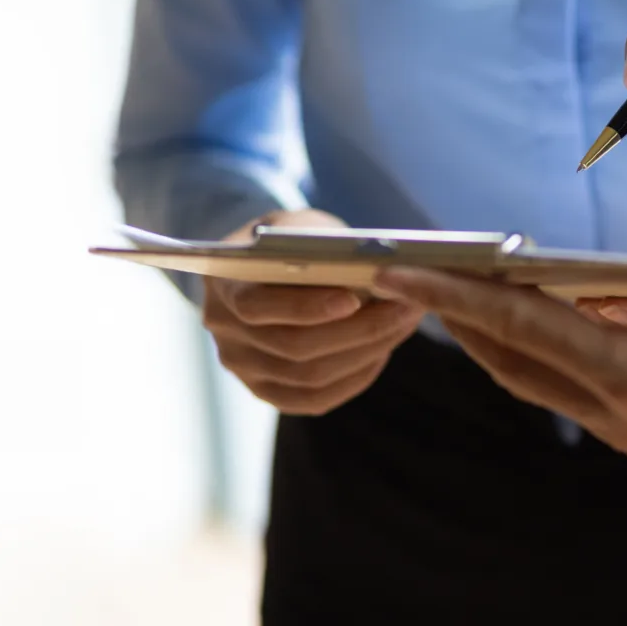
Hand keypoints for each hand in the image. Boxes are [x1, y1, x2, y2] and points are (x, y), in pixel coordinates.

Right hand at [202, 209, 424, 414]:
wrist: (267, 264)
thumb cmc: (290, 238)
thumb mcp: (299, 226)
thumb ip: (318, 245)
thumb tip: (369, 272)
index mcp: (221, 283)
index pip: (257, 306)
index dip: (305, 307)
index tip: (354, 298)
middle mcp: (223, 332)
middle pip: (292, 347)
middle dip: (357, 330)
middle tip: (405, 308)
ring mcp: (242, 367)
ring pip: (309, 376)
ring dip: (366, 352)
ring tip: (403, 324)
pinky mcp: (266, 391)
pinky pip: (314, 399)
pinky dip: (354, 377)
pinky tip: (381, 351)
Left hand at [374, 192, 626, 503]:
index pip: (522, 329)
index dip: (454, 296)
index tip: (397, 275)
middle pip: (526, 369)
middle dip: (473, 325)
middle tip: (426, 287)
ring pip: (572, 386)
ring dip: (541, 340)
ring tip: (508, 293)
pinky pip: (618, 399)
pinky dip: (600, 357)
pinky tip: (608, 320)